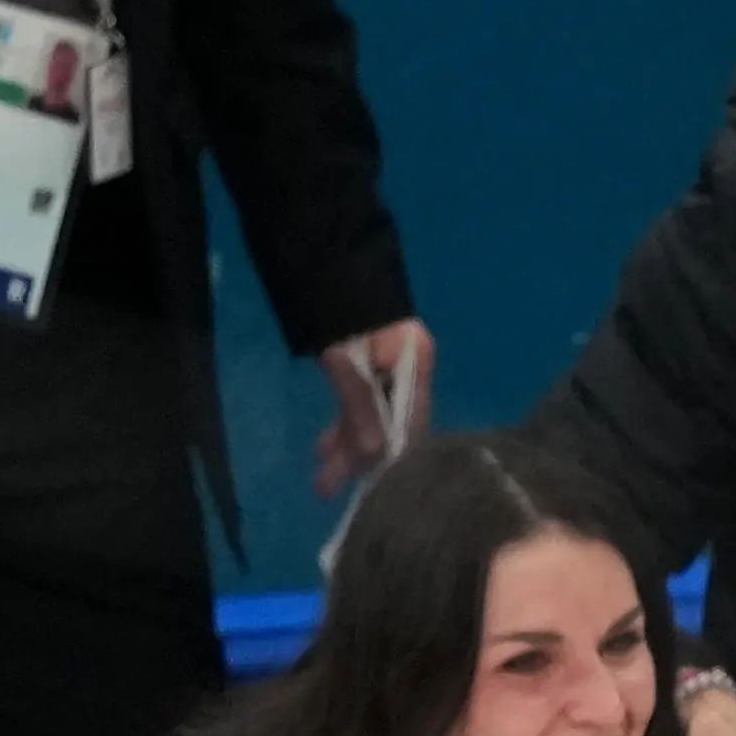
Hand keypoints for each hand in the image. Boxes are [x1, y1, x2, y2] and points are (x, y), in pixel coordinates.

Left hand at [314, 316, 433, 491]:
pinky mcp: (371, 359)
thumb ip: (357, 406)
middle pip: (392, 419)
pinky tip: (330, 437)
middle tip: (326, 483)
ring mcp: (391, 362)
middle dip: (358, 452)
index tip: (362, 482)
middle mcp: (410, 364)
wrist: (322, 252)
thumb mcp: (342, 358)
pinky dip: (347, 418)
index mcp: (415, 359)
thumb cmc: (336, 303)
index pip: (410, 421)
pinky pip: (364, 399)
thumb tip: (368, 456)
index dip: (388, 455)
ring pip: (374, 411)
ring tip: (321, 462)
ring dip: (347, 438)